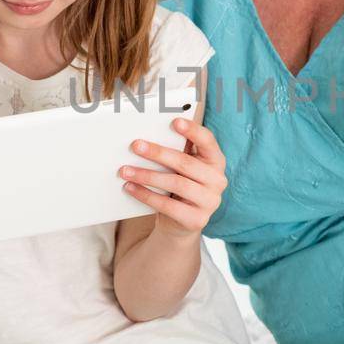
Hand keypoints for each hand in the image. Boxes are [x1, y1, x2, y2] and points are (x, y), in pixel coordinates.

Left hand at [118, 116, 226, 237]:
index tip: (174, 122)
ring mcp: (210, 202)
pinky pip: (168, 205)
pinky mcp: (197, 220)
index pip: (208, 141)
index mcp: (216, 161)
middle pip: (186, 163)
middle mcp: (218, 180)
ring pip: (176, 183)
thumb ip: (176, 150)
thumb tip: (150, 133)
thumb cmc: (179, 184)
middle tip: (136, 146)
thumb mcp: (182, 167)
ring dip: (147, 175)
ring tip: (126, 170)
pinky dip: (146, 195)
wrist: (180, 222)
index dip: (193, 131)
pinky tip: (130, 187)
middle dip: (158, 153)